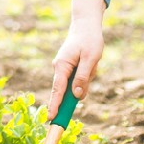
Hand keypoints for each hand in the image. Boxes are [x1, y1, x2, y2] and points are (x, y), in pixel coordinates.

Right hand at [49, 0, 105, 118]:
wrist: (87, 25)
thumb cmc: (89, 39)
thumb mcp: (90, 58)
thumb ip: (83, 77)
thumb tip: (76, 96)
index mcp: (62, 65)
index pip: (57, 90)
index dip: (55, 105)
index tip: (51, 118)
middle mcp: (60, 68)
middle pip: (68, 89)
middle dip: (81, 85)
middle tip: (90, 68)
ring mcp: (65, 69)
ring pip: (77, 84)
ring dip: (88, 76)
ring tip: (93, 61)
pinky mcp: (70, 69)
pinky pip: (80, 79)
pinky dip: (88, 73)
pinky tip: (92, 62)